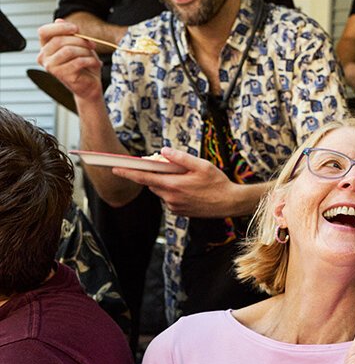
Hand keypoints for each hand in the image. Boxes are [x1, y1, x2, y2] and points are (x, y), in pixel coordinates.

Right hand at [37, 19, 103, 102]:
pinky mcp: (62, 75)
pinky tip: (96, 63)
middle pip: (59, 40)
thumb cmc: (84, 65)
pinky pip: (77, 61)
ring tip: (93, 56)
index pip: (44, 31)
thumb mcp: (78, 45)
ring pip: (68, 50)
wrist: (90, 86)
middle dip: (79, 40)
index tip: (76, 28)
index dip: (60, 27)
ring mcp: (51, 67)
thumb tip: (59, 20)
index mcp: (45, 47)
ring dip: (85, 51)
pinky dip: (90, 60)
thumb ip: (68, 34)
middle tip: (92, 45)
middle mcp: (43, 57)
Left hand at [110, 147, 244, 217]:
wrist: (229, 203)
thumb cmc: (218, 183)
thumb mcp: (202, 165)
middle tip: (168, 167)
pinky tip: (189, 190)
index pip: (144, 177)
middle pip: (152, 183)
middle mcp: (170, 198)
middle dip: (155, 174)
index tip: (116, 168)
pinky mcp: (179, 212)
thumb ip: (180, 158)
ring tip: (186, 180)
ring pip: (161, 191)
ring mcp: (174, 206)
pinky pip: (169, 199)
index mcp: (174, 185)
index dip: (128, 172)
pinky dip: (173, 192)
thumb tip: (164, 151)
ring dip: (166, 184)